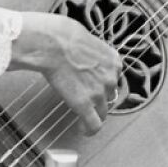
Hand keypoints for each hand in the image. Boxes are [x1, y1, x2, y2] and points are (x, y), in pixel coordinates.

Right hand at [10, 12, 121, 133]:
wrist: (53, 43)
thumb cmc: (64, 36)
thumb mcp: (89, 41)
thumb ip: (93, 55)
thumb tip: (85, 59)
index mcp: (114, 62)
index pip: (114, 80)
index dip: (103, 85)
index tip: (95, 88)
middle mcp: (111, 78)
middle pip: (109, 97)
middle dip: (98, 99)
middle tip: (86, 100)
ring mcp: (99, 93)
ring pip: (102, 112)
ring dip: (93, 114)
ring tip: (83, 117)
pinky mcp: (85, 104)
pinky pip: (93, 124)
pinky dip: (89, 130)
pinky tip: (83, 130)